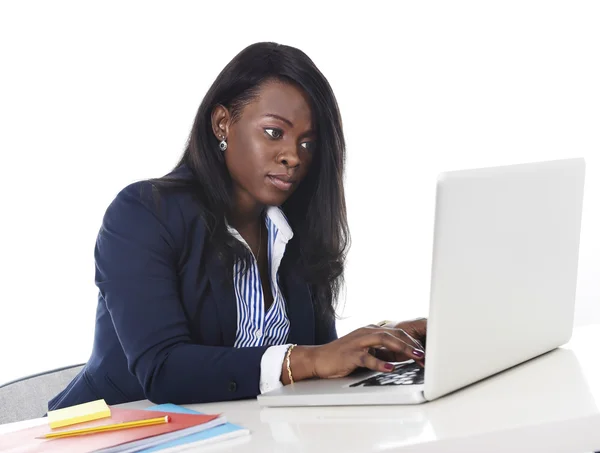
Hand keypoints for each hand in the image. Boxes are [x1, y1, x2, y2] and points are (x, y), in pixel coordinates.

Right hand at [286, 326, 425, 381]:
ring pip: (383, 340)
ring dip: (401, 348)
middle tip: (425, 355)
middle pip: (394, 333)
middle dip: (411, 343)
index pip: (397, 332)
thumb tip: (404, 356)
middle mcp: (366, 333)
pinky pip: (366, 357)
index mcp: (371, 331)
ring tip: (414, 356)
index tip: (425, 352)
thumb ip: (382, 351)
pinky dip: (379, 362)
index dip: (412, 341)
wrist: (319, 359)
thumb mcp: (366, 351)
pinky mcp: (350, 354)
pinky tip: (389, 367)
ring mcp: (358, 342)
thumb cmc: (343, 356)